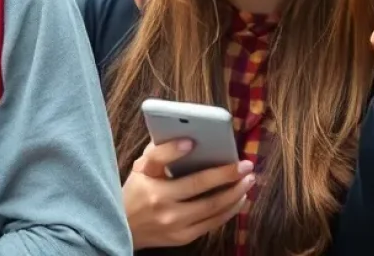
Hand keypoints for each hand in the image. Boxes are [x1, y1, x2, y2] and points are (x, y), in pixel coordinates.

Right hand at [122, 139, 253, 249]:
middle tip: (246, 165)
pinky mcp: (184, 238)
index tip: (192, 140)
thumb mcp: (140, 168)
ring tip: (248, 180)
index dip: (175, 150)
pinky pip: (213, 223)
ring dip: (235, 193)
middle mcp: (164, 207)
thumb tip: (184, 134)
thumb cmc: (135, 191)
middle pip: (200, 189)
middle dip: (227, 175)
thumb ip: (159, 151)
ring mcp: (175, 225)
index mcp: (151, 186)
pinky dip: (229, 210)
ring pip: (212, 208)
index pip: (162, 162)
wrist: (124, 228)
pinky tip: (239, 197)